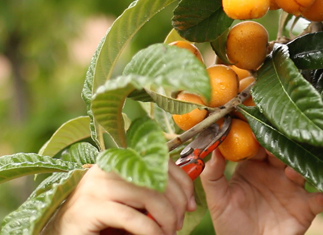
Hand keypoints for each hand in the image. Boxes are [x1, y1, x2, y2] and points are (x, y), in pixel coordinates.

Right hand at [42, 160, 195, 234]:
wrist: (65, 234)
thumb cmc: (102, 223)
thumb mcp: (131, 203)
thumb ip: (152, 194)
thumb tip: (186, 199)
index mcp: (118, 162)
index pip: (160, 161)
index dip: (182, 182)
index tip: (191, 204)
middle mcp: (106, 169)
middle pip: (157, 177)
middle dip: (176, 203)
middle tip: (179, 224)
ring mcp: (95, 187)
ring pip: (148, 194)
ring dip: (166, 217)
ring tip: (169, 232)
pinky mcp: (89, 209)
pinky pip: (132, 217)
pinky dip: (151, 230)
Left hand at [201, 146, 322, 234]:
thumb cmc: (231, 226)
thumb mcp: (217, 200)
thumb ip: (213, 176)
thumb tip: (214, 150)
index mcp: (255, 166)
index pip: (259, 144)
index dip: (260, 134)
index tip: (259, 125)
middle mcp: (276, 172)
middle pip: (284, 152)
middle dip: (284, 145)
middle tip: (282, 141)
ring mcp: (293, 188)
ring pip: (304, 170)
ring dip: (302, 167)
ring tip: (293, 172)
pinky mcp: (306, 208)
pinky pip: (320, 200)